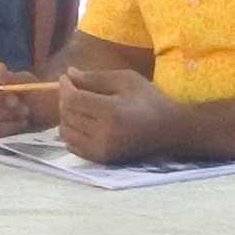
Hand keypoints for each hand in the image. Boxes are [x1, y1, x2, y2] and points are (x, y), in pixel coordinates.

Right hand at [0, 71, 56, 136]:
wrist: (39, 110)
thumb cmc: (28, 92)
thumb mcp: (24, 82)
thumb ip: (11, 77)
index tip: (15, 98)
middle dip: (6, 111)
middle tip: (25, 109)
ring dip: (10, 121)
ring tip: (25, 116)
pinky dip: (9, 130)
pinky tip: (20, 124)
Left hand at [41, 66, 178, 166]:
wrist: (170, 130)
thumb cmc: (149, 99)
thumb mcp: (125, 79)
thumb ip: (95, 77)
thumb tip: (69, 74)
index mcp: (111, 111)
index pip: (73, 99)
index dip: (65, 87)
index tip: (66, 77)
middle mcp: (104, 134)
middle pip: (68, 115)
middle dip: (64, 99)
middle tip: (72, 88)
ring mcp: (103, 150)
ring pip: (66, 132)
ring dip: (66, 117)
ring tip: (77, 105)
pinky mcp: (103, 160)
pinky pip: (73, 147)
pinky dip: (71, 134)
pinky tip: (81, 122)